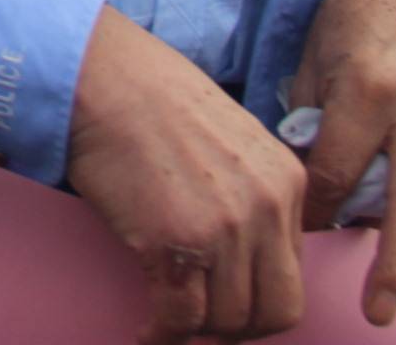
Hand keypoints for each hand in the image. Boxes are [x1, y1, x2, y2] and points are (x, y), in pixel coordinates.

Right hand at [66, 7, 307, 343]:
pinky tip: (147, 332)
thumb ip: (252, 189)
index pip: (294, 271)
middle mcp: (265, 208)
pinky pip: (179, 318)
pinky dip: (162, 335)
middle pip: (277, 309)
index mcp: (287, 181)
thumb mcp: (233, 136)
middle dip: (241, 329)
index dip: (259, 297)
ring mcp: (222, 229)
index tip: (228, 302)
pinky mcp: (173, 244)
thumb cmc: (151, 98)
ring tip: (169, 324)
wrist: (102, 76)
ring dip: (197, 331)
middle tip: (205, 325)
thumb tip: (242, 247)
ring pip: (228, 320)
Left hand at [288, 0, 395, 325]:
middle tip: (380, 311)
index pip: (338, 173)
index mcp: (370, 89)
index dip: (316, 206)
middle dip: (395, 264)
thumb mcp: (315, 59)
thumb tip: (310, 182)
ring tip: (374, 218)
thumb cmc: (355, 17)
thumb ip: (312, 122)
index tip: (300, 226)